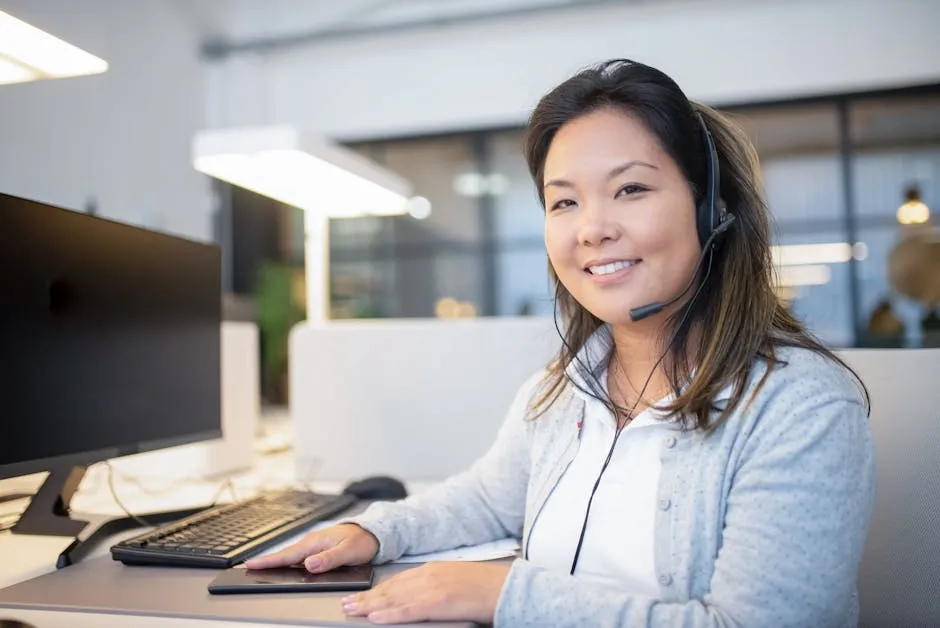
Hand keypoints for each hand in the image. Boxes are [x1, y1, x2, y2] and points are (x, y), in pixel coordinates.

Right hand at [244, 523, 377, 572]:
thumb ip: (329, 559)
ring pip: (291, 556)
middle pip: (285, 555)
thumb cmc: (362, 540)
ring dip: (276, 561)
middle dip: (266, 561)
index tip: (252, 564)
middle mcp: (313, 543)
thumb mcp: (348, 551)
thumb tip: (309, 564)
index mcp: (316, 542)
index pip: (288, 554)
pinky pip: (299, 557)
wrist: (373, 533)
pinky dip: (288, 561)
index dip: (269, 560)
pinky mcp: (318, 549)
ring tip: (259, 568)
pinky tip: (283, 567)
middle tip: (248, 567)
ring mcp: (315, 546)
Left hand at [341, 561, 510, 623]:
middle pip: (390, 588)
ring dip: (369, 606)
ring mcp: (432, 589)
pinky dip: (389, 615)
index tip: (362, 595)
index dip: (377, 589)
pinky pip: (408, 611)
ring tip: (352, 610)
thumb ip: (437, 584)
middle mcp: (428, 576)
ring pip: (393, 599)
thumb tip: (422, 597)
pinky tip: (375, 618)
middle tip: (347, 603)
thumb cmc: (485, 586)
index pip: (397, 580)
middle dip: (366, 597)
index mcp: (433, 569)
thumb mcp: (456, 579)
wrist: (504, 587)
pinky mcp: (438, 604)